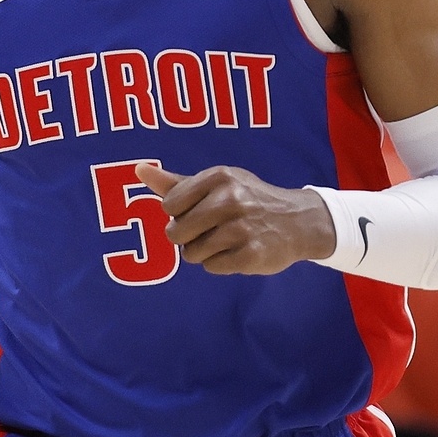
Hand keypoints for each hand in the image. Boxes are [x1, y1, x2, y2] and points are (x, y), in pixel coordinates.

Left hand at [137, 163, 334, 275]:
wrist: (298, 221)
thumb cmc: (248, 200)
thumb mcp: (218, 184)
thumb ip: (176, 182)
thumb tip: (139, 169)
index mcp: (219, 177)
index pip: (169, 205)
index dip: (180, 213)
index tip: (202, 211)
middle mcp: (231, 199)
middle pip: (175, 233)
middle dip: (187, 237)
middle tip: (212, 230)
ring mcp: (241, 228)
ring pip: (191, 253)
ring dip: (204, 252)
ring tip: (227, 240)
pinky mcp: (250, 254)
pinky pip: (212, 266)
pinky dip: (221, 263)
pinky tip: (239, 251)